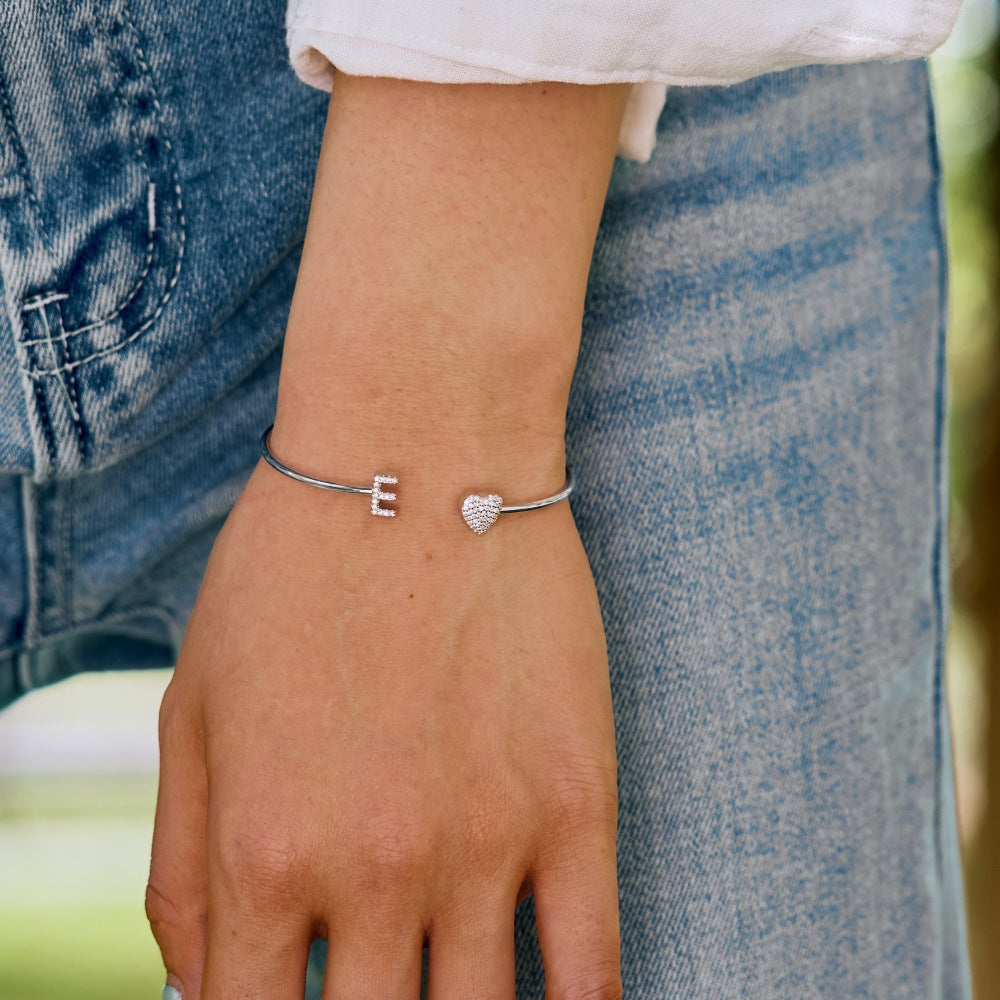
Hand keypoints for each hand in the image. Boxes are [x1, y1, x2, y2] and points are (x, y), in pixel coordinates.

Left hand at [145, 455, 621, 997]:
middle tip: (374, 978)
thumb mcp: (189, 706)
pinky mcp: (578, 804)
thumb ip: (179, 871)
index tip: (293, 998)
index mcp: (262, 853)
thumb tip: (202, 994)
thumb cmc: (293, 567)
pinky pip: (593, 971)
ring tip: (441, 979)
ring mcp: (487, 843)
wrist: (420, 451)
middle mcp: (372, 870)